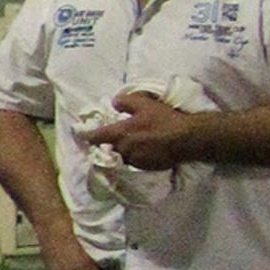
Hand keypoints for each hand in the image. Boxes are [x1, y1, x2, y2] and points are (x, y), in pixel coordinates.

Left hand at [82, 89, 207, 171]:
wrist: (188, 139)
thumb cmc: (165, 120)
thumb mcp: (145, 104)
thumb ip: (126, 101)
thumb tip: (114, 103)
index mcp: (120, 134)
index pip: (95, 136)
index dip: (86, 135)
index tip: (81, 135)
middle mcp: (124, 149)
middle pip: (111, 147)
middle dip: (113, 142)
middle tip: (124, 134)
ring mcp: (135, 160)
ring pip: (123, 155)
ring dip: (126, 149)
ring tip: (139, 141)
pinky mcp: (146, 168)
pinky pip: (136, 161)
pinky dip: (138, 156)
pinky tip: (149, 148)